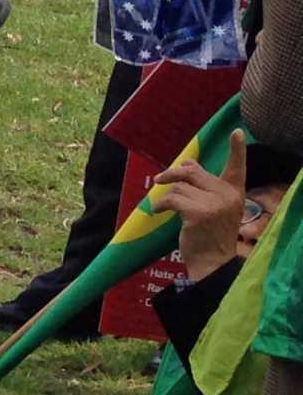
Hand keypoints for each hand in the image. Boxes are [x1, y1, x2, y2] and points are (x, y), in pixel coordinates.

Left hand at [161, 130, 251, 280]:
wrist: (213, 262)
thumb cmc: (210, 234)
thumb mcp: (213, 207)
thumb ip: (203, 186)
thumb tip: (187, 164)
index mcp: (234, 192)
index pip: (237, 167)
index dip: (237, 150)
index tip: (236, 132)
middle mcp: (227, 195)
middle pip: (192, 172)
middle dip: (172, 175)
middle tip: (159, 179)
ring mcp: (214, 203)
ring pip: (179, 187)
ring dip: (167, 196)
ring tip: (166, 209)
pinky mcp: (198, 213)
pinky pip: (171, 199)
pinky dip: (160, 204)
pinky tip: (158, 211)